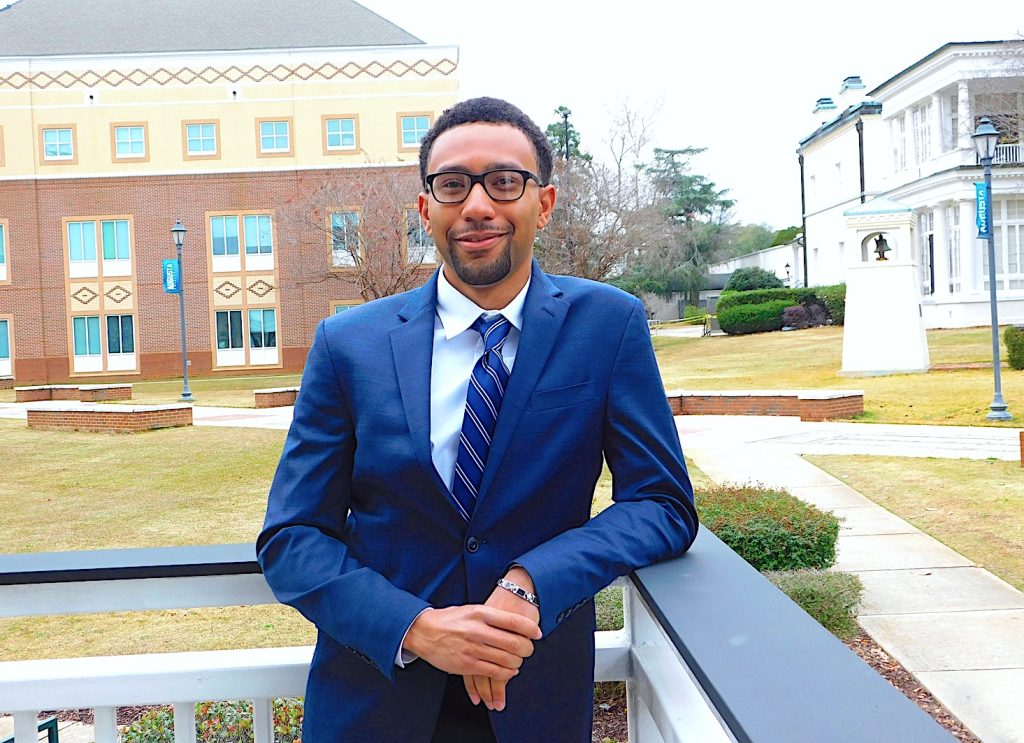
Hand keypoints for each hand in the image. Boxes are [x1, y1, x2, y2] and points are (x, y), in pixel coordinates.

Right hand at [402, 603, 539, 682]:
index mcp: (481, 613)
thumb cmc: (450, 619)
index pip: (514, 621)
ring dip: (518, 662)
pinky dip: (507, 673)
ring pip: (507, 660)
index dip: (530, 629)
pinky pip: (495, 673)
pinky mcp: (467, 665)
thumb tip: (516, 622)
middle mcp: (478, 630)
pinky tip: (510, 670)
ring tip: (519, 660)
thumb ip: (492, 615)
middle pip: (514, 643)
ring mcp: (472, 648)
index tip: (537, 634)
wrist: (424, 631)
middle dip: (527, 649)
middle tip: (529, 649)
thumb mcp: (472, 609)